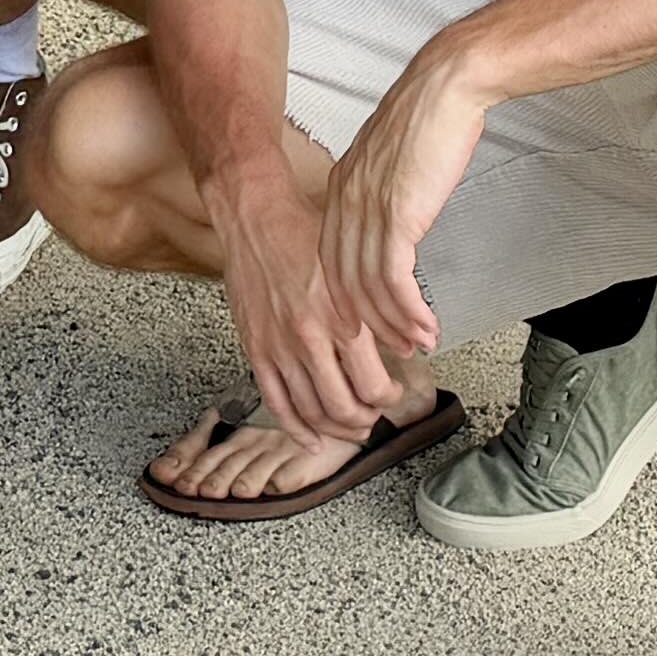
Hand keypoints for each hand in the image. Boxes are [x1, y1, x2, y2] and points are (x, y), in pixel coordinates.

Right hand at [215, 176, 405, 443]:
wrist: (255, 216)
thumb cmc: (303, 233)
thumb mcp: (350, 271)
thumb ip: (371, 312)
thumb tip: (401, 345)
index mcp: (341, 318)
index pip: (373, 385)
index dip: (388, 399)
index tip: (392, 394)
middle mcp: (310, 338)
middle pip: (344, 408)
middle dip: (364, 420)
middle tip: (372, 417)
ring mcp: (279, 347)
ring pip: (311, 411)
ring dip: (334, 428)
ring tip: (348, 426)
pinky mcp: (255, 348)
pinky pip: (276, 402)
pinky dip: (295, 428)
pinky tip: (310, 438)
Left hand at [315, 46, 488, 357]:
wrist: (446, 87)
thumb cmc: (430, 117)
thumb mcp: (393, 159)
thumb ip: (384, 191)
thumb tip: (395, 220)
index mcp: (342, 187)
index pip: (333, 258)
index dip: (349, 296)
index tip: (366, 321)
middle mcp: (346, 201)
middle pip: (345, 281)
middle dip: (371, 321)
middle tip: (394, 345)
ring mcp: (367, 210)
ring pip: (370, 288)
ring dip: (397, 324)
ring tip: (418, 343)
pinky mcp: (396, 216)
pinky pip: (395, 280)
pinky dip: (410, 311)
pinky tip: (426, 325)